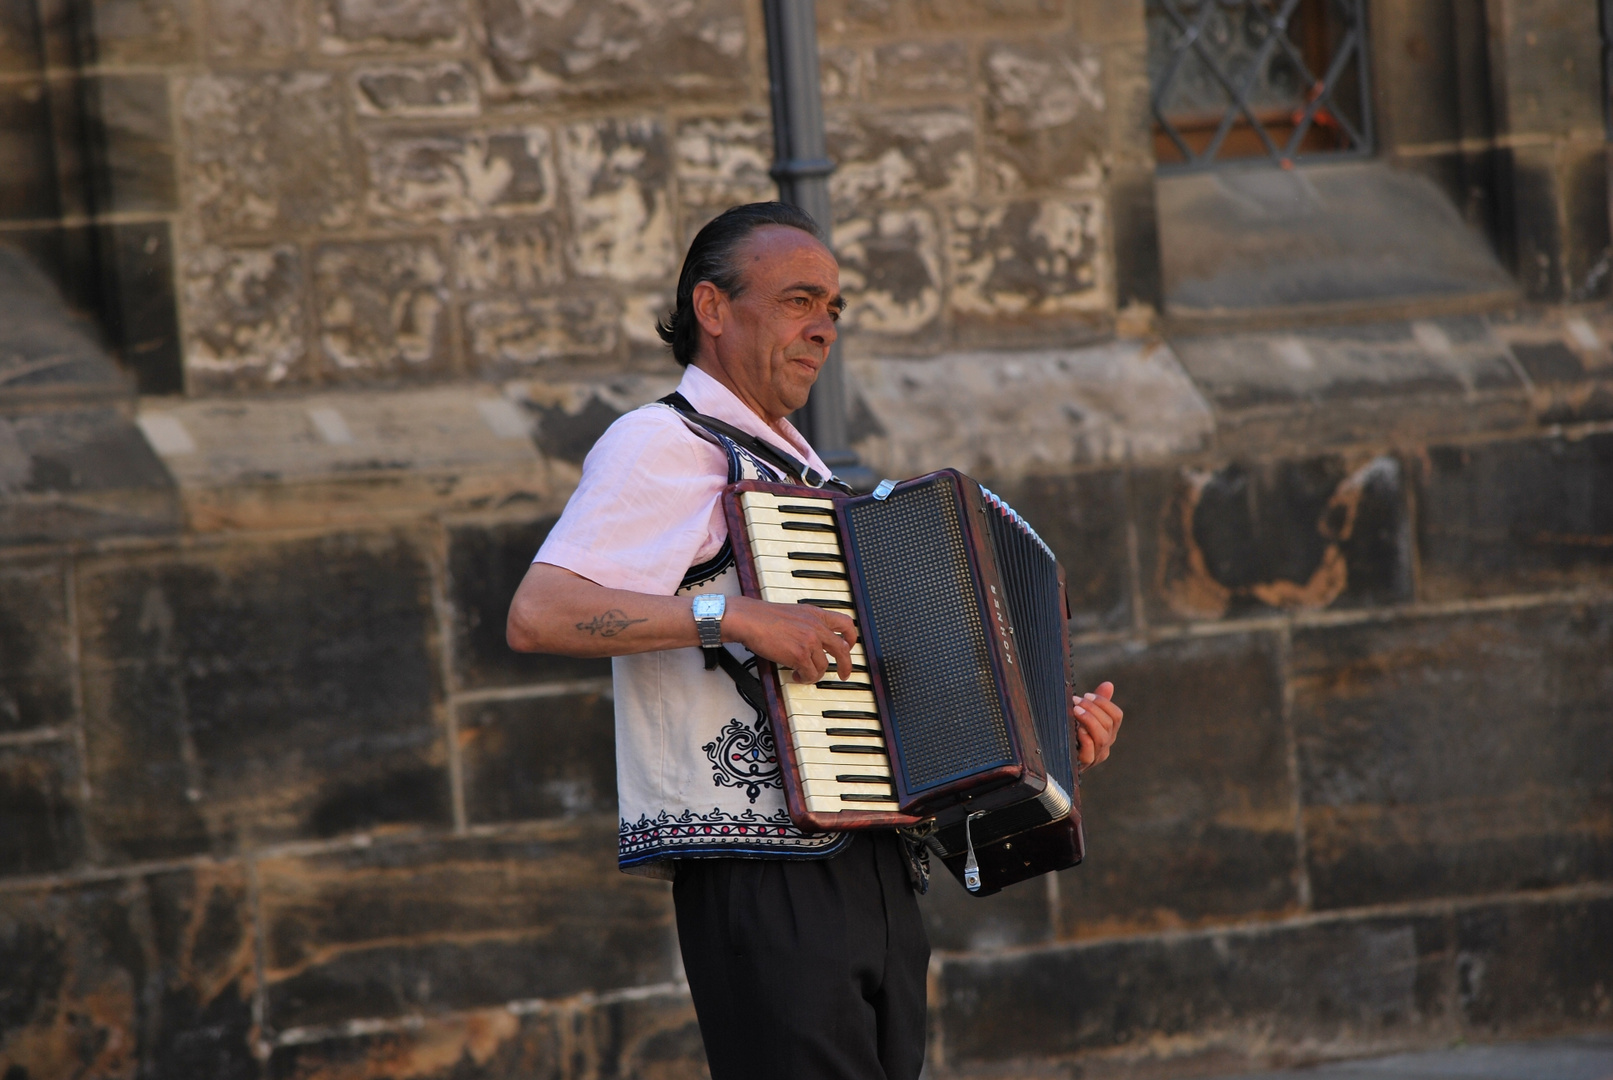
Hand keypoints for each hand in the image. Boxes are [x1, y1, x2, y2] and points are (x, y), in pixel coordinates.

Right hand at [724, 595, 857, 682]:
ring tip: (803, 674)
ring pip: (823, 666)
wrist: (750, 619)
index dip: (852, 638)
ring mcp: (809, 641)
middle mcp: (817, 627)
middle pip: (842, 650)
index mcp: (816, 614)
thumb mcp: (795, 613)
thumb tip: (820, 642)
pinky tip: (795, 675)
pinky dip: (804, 678)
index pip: (846, 624)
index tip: (849, 647)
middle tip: (844, 674)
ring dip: (814, 674)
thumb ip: (810, 624)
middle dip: (845, 665)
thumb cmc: (765, 617)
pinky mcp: (800, 655)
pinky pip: (810, 674)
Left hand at [1073, 681, 1121, 769]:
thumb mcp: (1083, 716)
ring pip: (1102, 737)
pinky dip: (1085, 739)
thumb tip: (1109, 684)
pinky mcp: (1083, 764)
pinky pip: (1089, 753)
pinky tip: (1077, 730)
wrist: (1056, 759)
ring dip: (1089, 720)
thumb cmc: (1071, 733)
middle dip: (1093, 709)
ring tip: (1075, 711)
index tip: (1087, 695)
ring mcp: (1096, 755)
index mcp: (1108, 732)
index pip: (1116, 716)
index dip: (1104, 703)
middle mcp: (1106, 744)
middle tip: (1076, 701)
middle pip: (1109, 724)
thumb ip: (1096, 702)